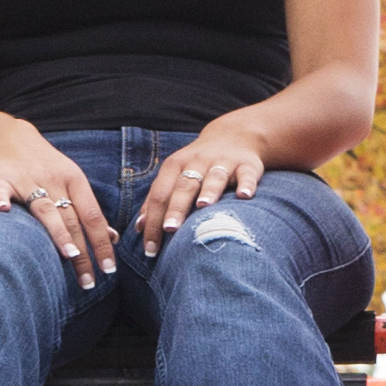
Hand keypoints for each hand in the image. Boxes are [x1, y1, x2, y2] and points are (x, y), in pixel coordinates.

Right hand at [0, 125, 113, 287]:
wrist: (7, 136)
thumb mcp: (71, 181)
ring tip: (69, 255)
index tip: (109, 269)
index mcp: (74, 181)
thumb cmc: (44, 166)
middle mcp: (53, 181)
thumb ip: (88, 210)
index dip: (102, 243)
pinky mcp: (0, 179)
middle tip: (89, 282)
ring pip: (45, 209)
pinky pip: (1, 191)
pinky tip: (2, 211)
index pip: (92, 216)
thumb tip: (112, 238)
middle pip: (72, 220)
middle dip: (83, 253)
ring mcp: (26, 180)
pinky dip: (1, 200)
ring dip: (58, 232)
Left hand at [134, 125, 267, 258]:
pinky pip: (246, 175)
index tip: (150, 248)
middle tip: (170, 229)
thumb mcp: (174, 175)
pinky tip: (244, 196)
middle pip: (184, 186)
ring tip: (203, 206)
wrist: (233, 137)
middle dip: (177, 207)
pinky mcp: (246, 165)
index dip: (153, 221)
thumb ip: (157, 200)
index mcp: (175, 166)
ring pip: (214, 177)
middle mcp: (197, 162)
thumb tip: (139, 227)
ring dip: (209, 191)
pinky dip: (246, 184)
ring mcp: (223, 162)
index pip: (160, 194)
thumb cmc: (197, 166)